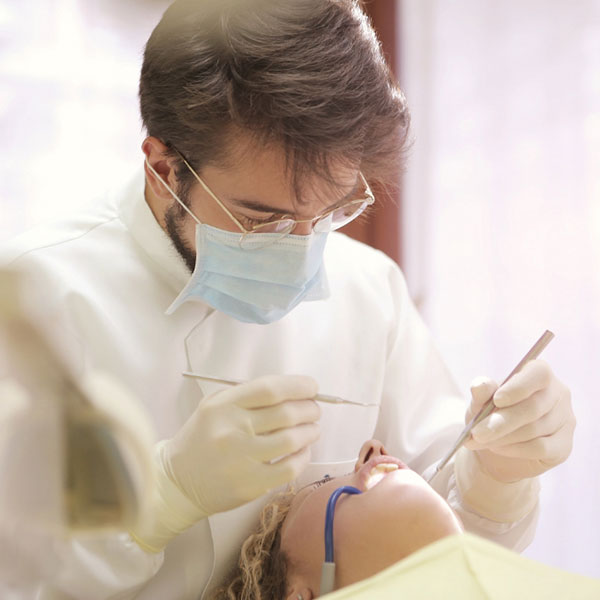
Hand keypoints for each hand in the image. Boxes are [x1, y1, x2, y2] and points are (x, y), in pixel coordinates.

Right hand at [130, 374, 320, 552]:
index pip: (270, 389)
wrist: (177, 481)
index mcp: (224, 406)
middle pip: (286, 413)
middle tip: (314, 410)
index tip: (312, 387)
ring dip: (310, 431)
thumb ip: (248, 396)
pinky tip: (303, 450)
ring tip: (312, 428)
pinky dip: (304, 456)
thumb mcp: (215, 406)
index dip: (298, 386)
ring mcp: (242, 459)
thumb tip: (292, 391)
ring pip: (292, 440)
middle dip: (309, 409)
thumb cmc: (201, 438)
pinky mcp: (250, 485)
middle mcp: (233, 430)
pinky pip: (289, 468)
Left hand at [463, 360, 574, 482]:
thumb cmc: (488, 415)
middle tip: (477, 433)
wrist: (495, 448)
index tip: (497, 400)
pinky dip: (515, 449)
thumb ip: (481, 392)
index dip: (519, 387)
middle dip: (501, 421)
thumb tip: (479, 386)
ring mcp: (565, 420)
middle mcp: (558, 394)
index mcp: (539, 373)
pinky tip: (498, 448)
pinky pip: (540, 448)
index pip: (539, 374)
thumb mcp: (479, 402)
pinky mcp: (564, 446)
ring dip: (503, 437)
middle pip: (534, 407)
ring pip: (534, 429)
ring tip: (481, 440)